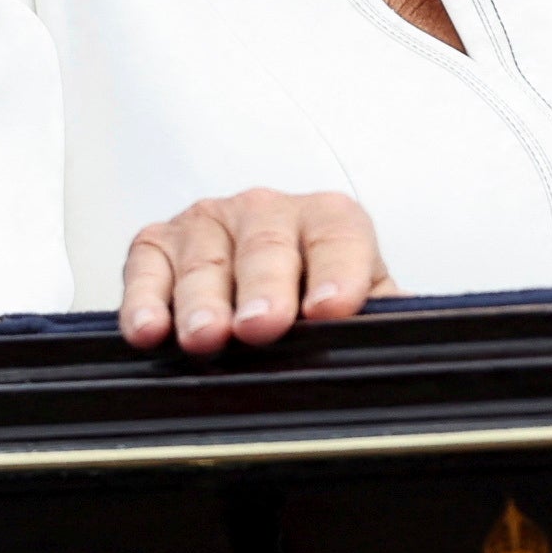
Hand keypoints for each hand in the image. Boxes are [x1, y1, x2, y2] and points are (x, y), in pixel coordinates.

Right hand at [119, 186, 393, 354]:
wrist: (263, 287)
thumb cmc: (315, 296)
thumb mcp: (360, 302)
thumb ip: (383, 315)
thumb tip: (406, 341)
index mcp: (329, 219)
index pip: (338, 239)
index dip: (337, 274)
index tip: (332, 309)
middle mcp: (268, 211)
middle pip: (267, 245)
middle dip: (264, 287)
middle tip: (262, 325)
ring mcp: (210, 223)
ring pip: (205, 258)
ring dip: (202, 301)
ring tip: (204, 336)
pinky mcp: (158, 244)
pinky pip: (147, 266)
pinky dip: (145, 299)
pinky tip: (149, 328)